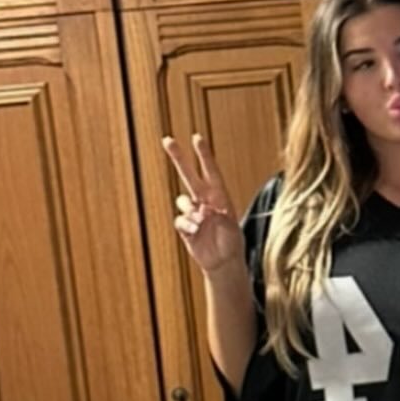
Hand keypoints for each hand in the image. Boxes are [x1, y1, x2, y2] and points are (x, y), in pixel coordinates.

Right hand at [162, 133, 243, 273]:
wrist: (223, 263)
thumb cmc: (232, 243)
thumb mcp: (232, 228)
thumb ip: (220, 217)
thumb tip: (204, 208)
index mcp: (220, 196)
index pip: (210, 171)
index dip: (204, 155)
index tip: (197, 137)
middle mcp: (205, 201)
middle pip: (189, 175)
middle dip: (179, 157)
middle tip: (167, 139)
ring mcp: (193, 212)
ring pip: (182, 200)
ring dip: (190, 210)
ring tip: (202, 223)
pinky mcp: (185, 226)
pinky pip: (179, 219)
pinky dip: (186, 224)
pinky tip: (195, 232)